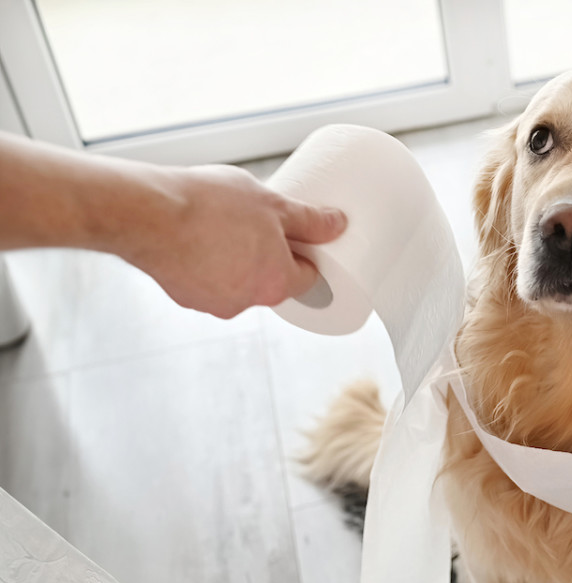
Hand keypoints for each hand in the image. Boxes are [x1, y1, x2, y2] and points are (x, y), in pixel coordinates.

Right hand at [119, 165, 346, 318]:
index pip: (309, 280)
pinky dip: (210, 264)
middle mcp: (246, 302)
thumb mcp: (271, 203)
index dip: (310, 256)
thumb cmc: (210, 206)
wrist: (146, 213)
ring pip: (239, 282)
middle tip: (265, 225)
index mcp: (275, 284)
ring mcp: (212, 302)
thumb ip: (308, 219)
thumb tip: (337, 224)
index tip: (305, 239)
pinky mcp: (183, 295)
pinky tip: (203, 237)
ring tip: (230, 226)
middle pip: (273, 282)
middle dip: (273, 256)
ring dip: (241, 260)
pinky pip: (208, 281)